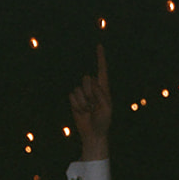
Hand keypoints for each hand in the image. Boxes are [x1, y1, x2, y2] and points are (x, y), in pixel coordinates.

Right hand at [69, 43, 112, 158]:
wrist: (93, 133)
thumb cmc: (103, 122)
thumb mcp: (107, 109)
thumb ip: (101, 94)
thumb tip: (92, 81)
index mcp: (103, 88)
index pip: (102, 70)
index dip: (100, 58)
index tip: (99, 46)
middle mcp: (93, 88)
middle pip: (87, 79)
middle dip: (89, 93)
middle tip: (94, 106)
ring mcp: (83, 93)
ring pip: (78, 89)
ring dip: (83, 102)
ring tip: (89, 110)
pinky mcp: (74, 99)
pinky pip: (72, 96)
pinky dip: (77, 105)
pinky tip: (82, 112)